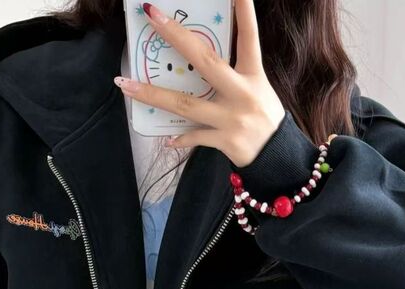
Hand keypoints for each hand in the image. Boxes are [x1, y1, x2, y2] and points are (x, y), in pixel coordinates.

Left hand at [114, 0, 285, 167]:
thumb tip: (200, 56)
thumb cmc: (264, 117)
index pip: (249, 38)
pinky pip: (195, 137)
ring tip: (126, 84)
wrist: (278, 157)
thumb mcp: (258, 88)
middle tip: (154, 16)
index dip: (244, 12)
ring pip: (186, 104)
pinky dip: (181, 138)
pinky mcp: (225, 141)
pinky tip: (167, 137)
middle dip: (177, 37)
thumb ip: (234, 73)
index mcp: (254, 76)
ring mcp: (232, 118)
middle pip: (206, 61)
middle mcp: (242, 94)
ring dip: (153, 96)